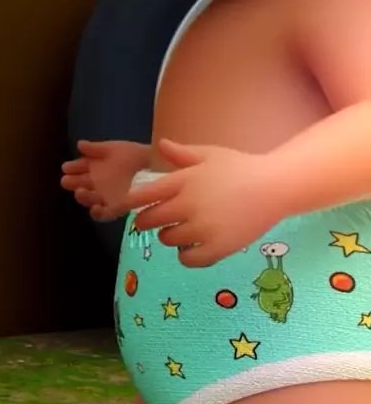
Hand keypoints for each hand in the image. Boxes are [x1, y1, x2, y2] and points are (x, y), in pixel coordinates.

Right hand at [61, 140, 147, 219]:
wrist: (152, 165)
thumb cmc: (132, 155)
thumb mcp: (113, 149)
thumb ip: (95, 148)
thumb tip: (79, 144)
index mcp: (95, 167)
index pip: (78, 169)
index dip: (71, 169)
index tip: (66, 167)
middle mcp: (97, 183)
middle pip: (79, 185)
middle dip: (72, 183)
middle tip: (67, 180)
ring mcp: (105, 196)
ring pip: (88, 199)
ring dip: (82, 196)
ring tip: (80, 191)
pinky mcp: (116, 208)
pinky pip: (103, 214)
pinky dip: (97, 213)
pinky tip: (96, 207)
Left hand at [124, 138, 281, 266]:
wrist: (274, 187)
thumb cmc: (242, 167)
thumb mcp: (211, 154)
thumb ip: (183, 154)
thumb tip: (161, 145)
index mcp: (185, 180)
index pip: (145, 194)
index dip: (132, 202)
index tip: (129, 207)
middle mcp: (189, 204)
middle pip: (150, 219)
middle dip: (145, 221)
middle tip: (149, 223)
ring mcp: (202, 228)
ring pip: (167, 239)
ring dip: (168, 236)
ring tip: (177, 232)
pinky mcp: (216, 247)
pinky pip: (187, 259)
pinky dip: (184, 255)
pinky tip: (190, 249)